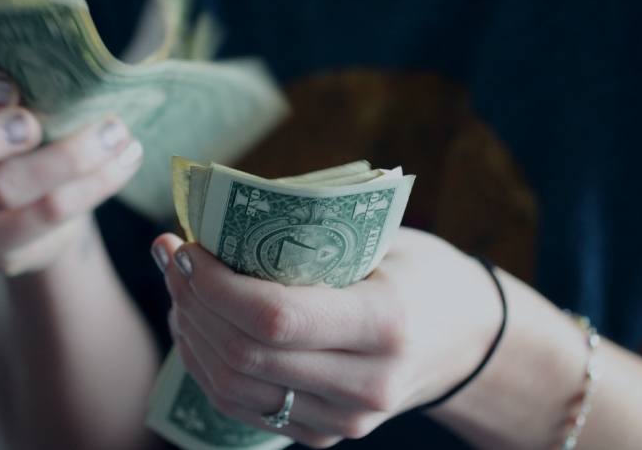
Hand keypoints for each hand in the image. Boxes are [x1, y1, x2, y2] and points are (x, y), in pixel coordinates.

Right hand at [0, 52, 143, 273]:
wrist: (17, 193)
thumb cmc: (5, 117)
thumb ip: (11, 65)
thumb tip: (71, 51)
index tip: (9, 85)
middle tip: (38, 124)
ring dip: (67, 159)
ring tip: (116, 133)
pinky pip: (40, 221)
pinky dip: (91, 187)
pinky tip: (121, 162)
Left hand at [153, 228, 502, 447]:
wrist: (470, 341)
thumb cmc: (422, 272)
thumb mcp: (383, 239)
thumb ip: (311, 234)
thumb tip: (218, 215)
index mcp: (385, 323)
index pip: (274, 317)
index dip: (214, 285)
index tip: (186, 247)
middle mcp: (366, 383)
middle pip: (245, 355)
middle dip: (192, 302)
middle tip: (171, 257)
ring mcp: (346, 419)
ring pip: (234, 388)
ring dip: (191, 334)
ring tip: (178, 288)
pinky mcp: (327, 435)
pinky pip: (244, 408)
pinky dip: (208, 366)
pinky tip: (196, 326)